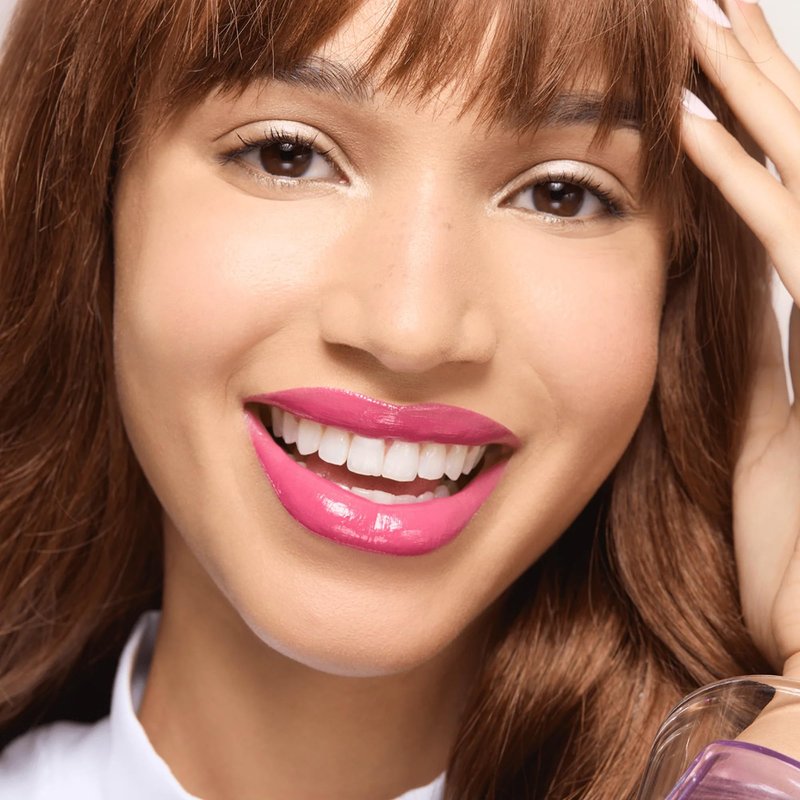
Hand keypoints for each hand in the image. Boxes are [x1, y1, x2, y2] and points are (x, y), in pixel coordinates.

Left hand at [681, 0, 799, 675]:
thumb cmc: (786, 547)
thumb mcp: (747, 433)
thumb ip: (727, 361)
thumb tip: (690, 300)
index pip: (774, 192)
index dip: (742, 123)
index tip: (693, 68)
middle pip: (791, 158)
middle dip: (750, 76)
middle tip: (703, 5)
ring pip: (796, 170)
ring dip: (747, 92)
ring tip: (705, 16)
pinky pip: (783, 236)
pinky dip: (736, 175)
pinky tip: (690, 119)